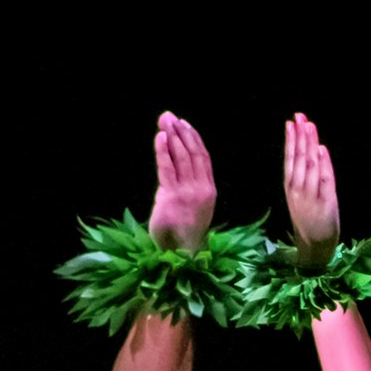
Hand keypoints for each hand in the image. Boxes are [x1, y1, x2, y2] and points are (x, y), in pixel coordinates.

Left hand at [148, 112, 215, 252]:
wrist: (180, 254)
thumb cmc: (184, 233)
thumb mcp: (195, 207)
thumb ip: (191, 187)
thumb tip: (181, 166)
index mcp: (210, 191)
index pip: (204, 158)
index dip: (194, 138)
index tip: (185, 124)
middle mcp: (202, 189)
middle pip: (193, 153)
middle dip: (181, 131)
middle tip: (170, 116)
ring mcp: (187, 192)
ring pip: (181, 157)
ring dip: (172, 136)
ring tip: (164, 120)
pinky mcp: (170, 197)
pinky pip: (167, 168)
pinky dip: (163, 151)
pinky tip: (160, 137)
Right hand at [285, 112, 340, 266]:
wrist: (314, 248)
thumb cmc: (309, 222)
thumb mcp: (301, 198)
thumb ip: (306, 177)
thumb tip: (314, 151)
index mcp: (290, 188)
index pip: (290, 158)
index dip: (291, 139)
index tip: (292, 122)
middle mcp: (298, 190)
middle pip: (299, 158)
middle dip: (300, 135)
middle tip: (301, 116)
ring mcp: (311, 196)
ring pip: (310, 165)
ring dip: (310, 144)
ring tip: (310, 126)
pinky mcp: (325, 203)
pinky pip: (324, 179)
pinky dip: (323, 163)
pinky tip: (322, 149)